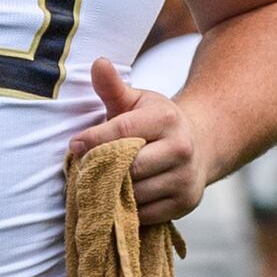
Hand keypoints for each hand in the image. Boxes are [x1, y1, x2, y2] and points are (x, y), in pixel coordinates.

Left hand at [70, 57, 216, 224]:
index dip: (94, 139)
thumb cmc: (156, 122)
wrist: (201, 144)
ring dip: (111, 193)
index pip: (123, 132)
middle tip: (82, 169)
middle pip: (129, 166)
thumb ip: (112, 87)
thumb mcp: (136, 101)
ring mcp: (185, 179)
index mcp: (168, 119)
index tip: (75, 144)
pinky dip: (126, 210)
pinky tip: (116, 200)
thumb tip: (98, 62)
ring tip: (96, 185)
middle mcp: (182, 149)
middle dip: (102, 169)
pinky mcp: (185, 203)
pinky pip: (145, 214)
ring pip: (136, 194)